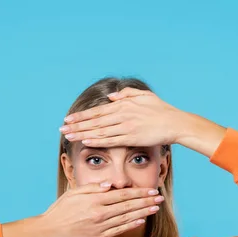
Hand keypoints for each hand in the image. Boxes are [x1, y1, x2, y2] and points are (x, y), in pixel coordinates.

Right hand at [39, 182, 164, 236]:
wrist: (49, 231)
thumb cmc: (59, 210)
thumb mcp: (73, 193)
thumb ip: (92, 188)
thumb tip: (109, 184)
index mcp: (94, 200)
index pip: (121, 194)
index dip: (138, 192)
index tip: (150, 190)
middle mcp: (99, 212)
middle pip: (128, 205)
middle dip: (146, 201)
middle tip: (159, 198)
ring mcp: (100, 226)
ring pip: (126, 218)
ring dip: (143, 212)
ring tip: (155, 208)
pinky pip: (119, 230)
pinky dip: (131, 225)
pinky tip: (141, 221)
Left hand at [59, 88, 190, 147]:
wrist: (176, 123)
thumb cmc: (161, 110)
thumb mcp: (144, 96)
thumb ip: (126, 95)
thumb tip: (111, 97)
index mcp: (123, 105)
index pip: (98, 111)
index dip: (82, 115)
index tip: (68, 118)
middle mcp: (122, 115)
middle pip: (95, 121)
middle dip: (77, 125)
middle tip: (62, 128)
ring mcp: (126, 127)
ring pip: (99, 131)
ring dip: (82, 133)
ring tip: (69, 136)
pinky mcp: (132, 137)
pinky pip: (111, 140)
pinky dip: (97, 140)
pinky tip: (86, 141)